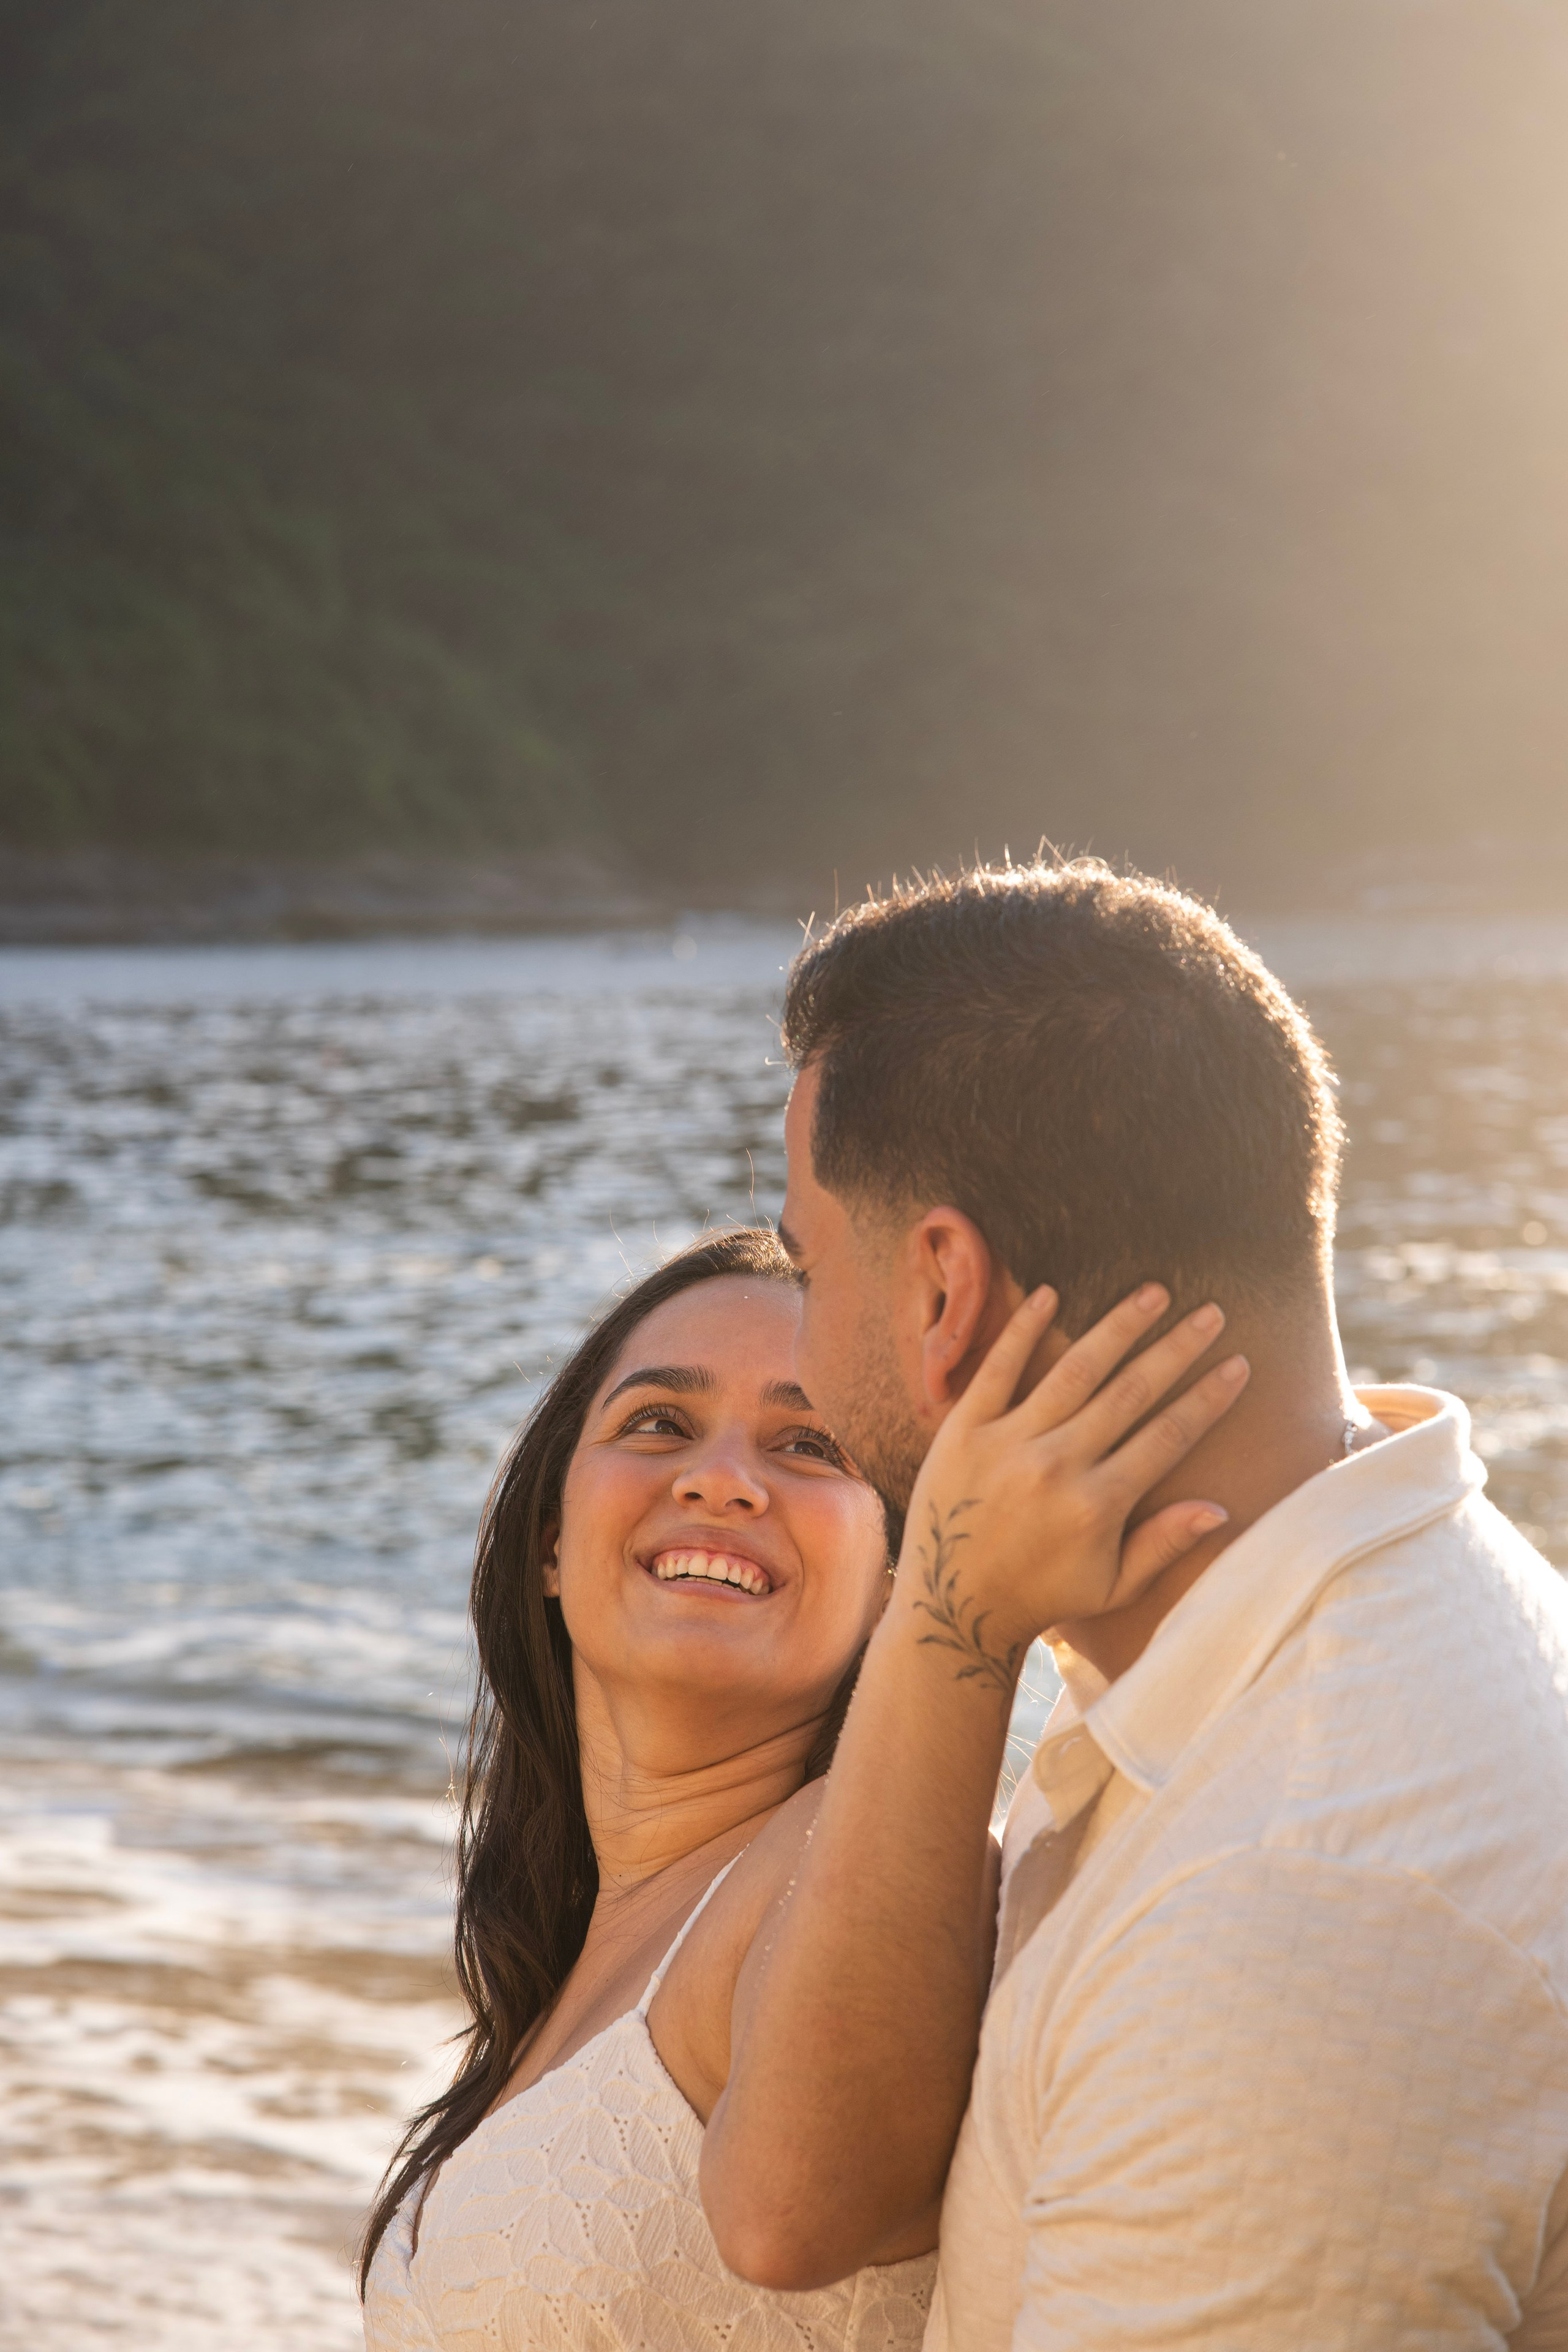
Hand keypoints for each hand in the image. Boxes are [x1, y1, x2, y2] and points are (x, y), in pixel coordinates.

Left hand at [894, 1283, 1247, 1698]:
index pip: (1168, 1435)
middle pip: (1132, 1392)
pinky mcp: (963, 1430)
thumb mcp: (1111, 1586)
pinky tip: (1051, 1293)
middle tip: (1211, 1312)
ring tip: (1153, 1293)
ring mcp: (1009, 1442)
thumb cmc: (1040, 1597)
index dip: (1208, 1398)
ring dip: (1119, 1327)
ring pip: (1075, 1370)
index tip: (1238, 1363)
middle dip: (1177, 1348)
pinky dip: (1023, 1329)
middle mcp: (1058, 1465)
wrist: (951, 1606)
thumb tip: (1221, 1508)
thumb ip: (1164, 1543)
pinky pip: (998, 1368)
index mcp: (1098, 1504)